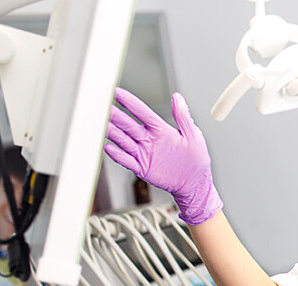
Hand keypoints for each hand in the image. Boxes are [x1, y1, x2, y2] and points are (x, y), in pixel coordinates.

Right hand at [104, 88, 221, 224]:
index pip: (142, 112)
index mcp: (160, 130)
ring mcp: (143, 153)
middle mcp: (148, 139)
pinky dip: (117, 155)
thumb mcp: (193, 135)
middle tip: (102, 106)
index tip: (116, 92)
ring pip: (123, 140)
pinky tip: (109, 147)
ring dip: (111, 132)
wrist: (195, 183)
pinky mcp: (142, 168)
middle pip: (127, 125)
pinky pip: (126, 160)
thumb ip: (183, 117)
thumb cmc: (196, 159)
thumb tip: (178, 97)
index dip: (129, 102)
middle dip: (115, 115)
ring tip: (100, 124)